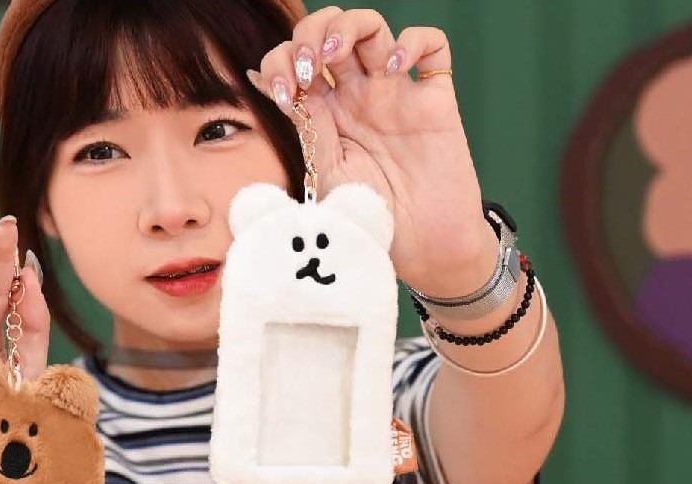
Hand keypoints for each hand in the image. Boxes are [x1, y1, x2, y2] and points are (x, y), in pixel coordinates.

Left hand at [250, 6, 498, 295]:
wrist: (419, 249)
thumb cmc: (370, 220)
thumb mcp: (326, 171)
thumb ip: (302, 125)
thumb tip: (257, 78)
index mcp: (326, 113)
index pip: (298, 59)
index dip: (284, 61)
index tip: (283, 93)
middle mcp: (359, 96)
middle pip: (331, 31)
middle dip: (312, 34)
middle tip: (310, 67)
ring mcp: (396, 94)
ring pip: (374, 27)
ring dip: (350, 26)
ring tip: (339, 54)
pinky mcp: (435, 100)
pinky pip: (433, 47)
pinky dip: (413, 42)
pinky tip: (394, 68)